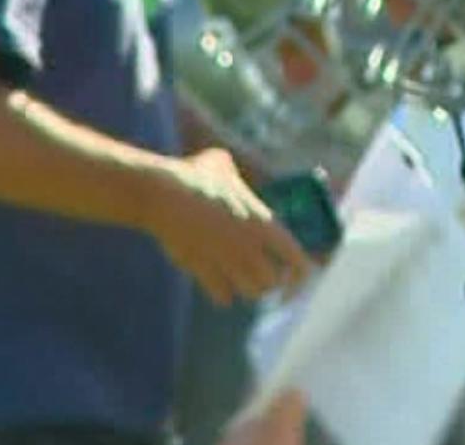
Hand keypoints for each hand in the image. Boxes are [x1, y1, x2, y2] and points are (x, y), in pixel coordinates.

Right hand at [141, 148, 315, 304]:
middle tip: (262, 273)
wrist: (164, 194)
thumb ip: (235, 177)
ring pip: (251, 293)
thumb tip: (228, 170)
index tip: (293, 277)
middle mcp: (250, 247)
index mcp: (264, 224)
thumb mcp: (223, 165)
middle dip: (270, 280)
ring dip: (248, 288)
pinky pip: (223, 298)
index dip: (300, 273)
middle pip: (273, 281)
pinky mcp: (202, 270)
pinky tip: (219, 285)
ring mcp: (226, 261)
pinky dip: (224, 295)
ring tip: (242, 278)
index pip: (298, 260)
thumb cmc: (195, 175)